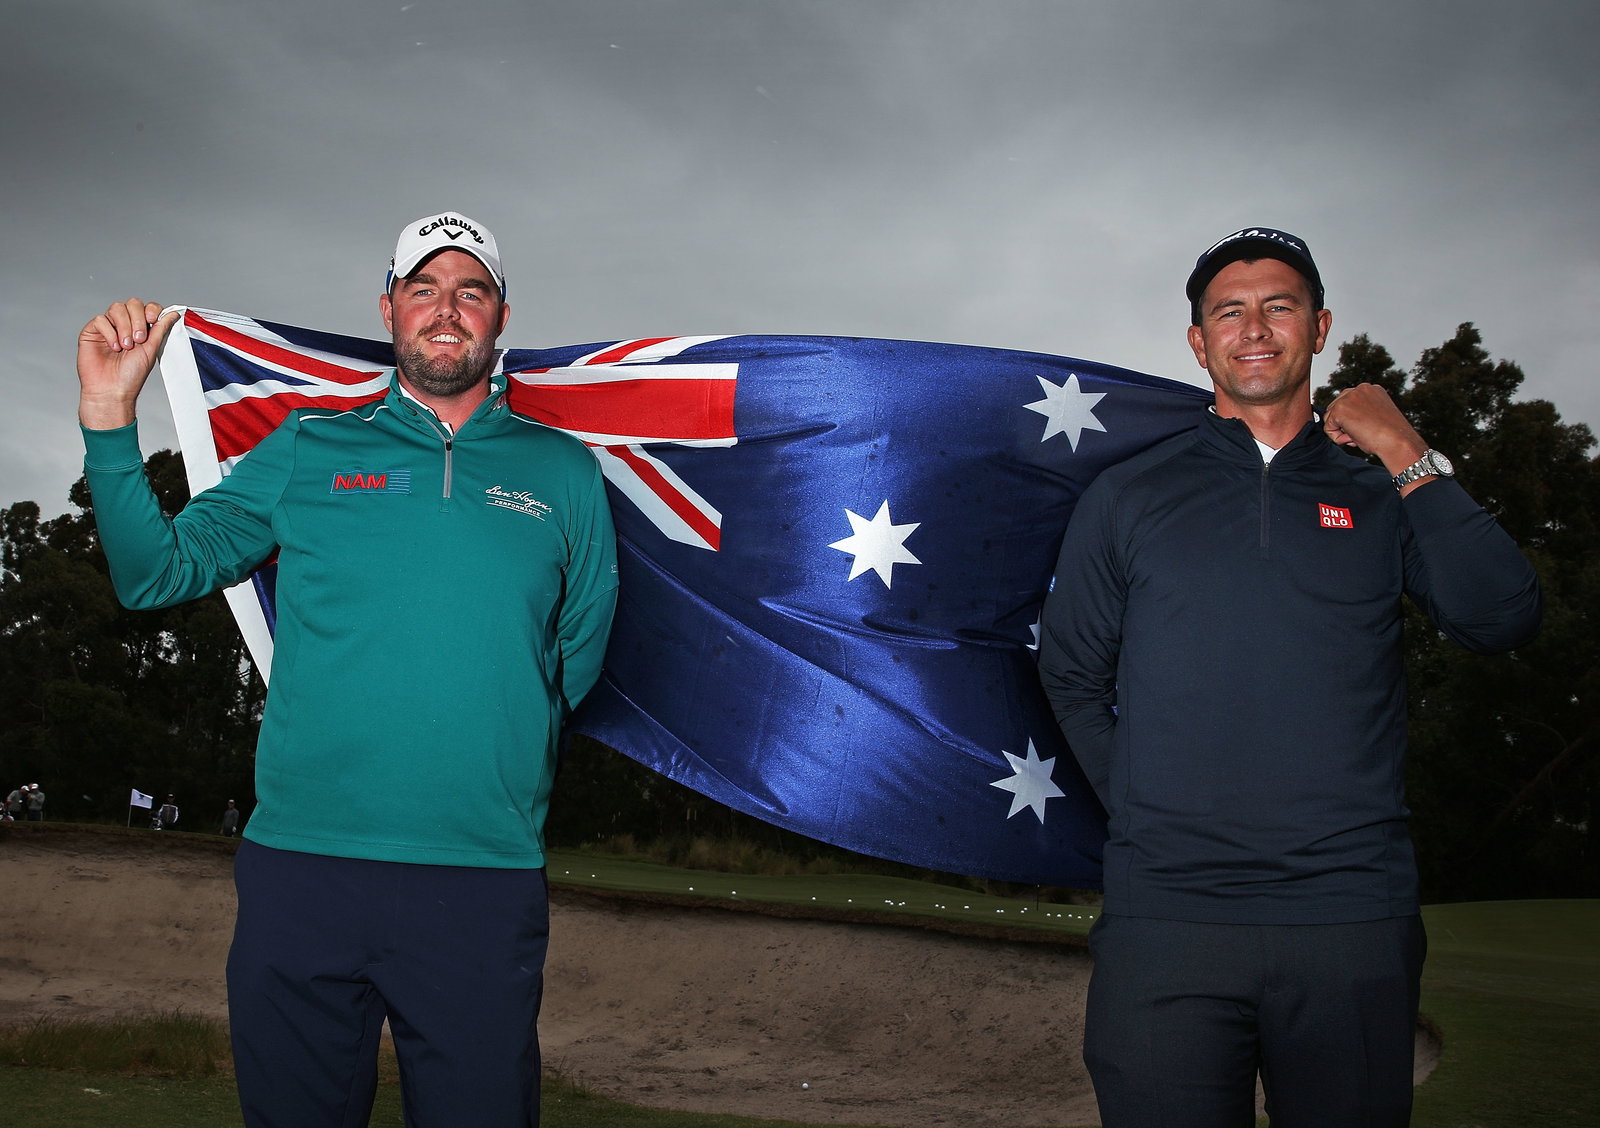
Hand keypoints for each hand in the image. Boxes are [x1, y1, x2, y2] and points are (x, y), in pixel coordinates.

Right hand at [77, 299, 180, 429]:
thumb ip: (160, 329)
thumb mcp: (151, 349)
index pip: (147, 307)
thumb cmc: (131, 375)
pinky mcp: (92, 331)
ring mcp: (108, 327)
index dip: (151, 310)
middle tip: (139, 340)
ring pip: (116, 308)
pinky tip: (114, 347)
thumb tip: (173, 313)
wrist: (112, 390)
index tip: (153, 320)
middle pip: (132, 303)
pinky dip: (109, 332)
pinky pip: (101, 319)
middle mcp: (125, 325)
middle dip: (137, 319)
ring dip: (124, 326)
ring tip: (126, 346)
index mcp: (141, 328)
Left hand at [1322, 383, 1427, 476]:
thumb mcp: (1375, 417)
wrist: (1398, 441)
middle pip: (1336, 407)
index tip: (1366, 429)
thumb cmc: (1390, 435)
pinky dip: (1337, 438)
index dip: (1352, 419)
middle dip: (1344, 424)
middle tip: (1361, 434)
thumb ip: (1360, 413)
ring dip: (1341, 431)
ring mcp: (1349, 397)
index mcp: (1371, 389)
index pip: (1348, 402)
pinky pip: (1328, 427)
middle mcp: (1359, 389)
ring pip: (1330, 417)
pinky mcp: (1340, 409)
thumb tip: (1342, 422)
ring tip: (1359, 436)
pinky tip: (1353, 439)